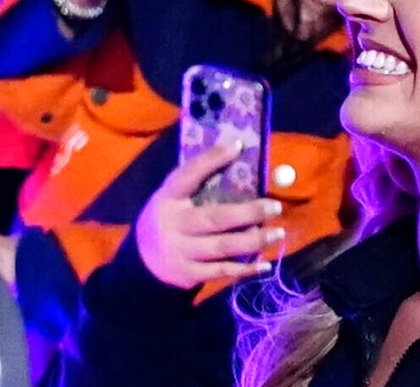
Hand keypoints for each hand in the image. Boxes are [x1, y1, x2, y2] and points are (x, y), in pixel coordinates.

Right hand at [133, 145, 282, 288]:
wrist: (143, 264)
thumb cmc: (168, 221)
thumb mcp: (171, 201)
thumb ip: (197, 189)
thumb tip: (239, 168)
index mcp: (167, 198)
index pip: (188, 175)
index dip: (210, 160)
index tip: (237, 147)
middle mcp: (174, 224)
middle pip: (214, 217)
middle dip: (247, 212)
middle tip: (275, 206)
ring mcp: (182, 250)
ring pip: (222, 246)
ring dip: (253, 240)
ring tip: (278, 233)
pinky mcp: (190, 273)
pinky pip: (223, 271)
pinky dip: (246, 269)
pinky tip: (266, 264)